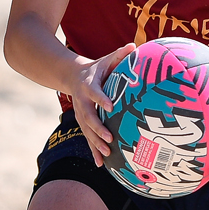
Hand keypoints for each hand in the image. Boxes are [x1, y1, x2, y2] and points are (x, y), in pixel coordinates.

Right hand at [70, 43, 133, 164]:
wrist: (73, 77)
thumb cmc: (97, 69)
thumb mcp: (106, 60)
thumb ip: (120, 55)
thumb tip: (135, 45)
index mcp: (89, 86)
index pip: (95, 93)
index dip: (101, 99)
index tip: (111, 106)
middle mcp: (82, 102)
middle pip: (89, 117)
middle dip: (98, 128)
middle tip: (109, 137)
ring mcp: (81, 115)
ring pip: (87, 131)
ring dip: (96, 143)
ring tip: (107, 153)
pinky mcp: (83, 123)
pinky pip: (88, 138)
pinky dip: (94, 151)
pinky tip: (101, 164)